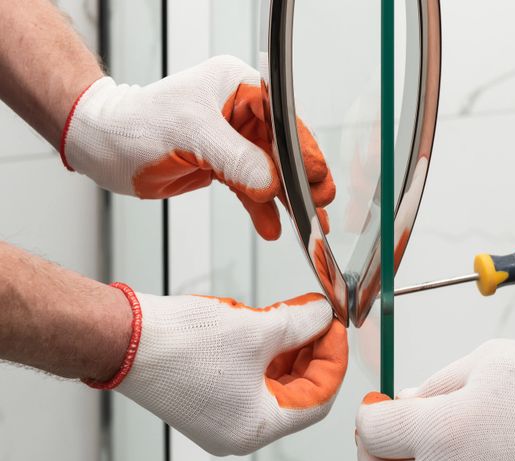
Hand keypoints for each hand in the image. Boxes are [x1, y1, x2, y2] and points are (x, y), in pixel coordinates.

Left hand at [61, 55, 334, 239]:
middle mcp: (241, 112)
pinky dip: (262, 209)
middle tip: (320, 205)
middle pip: (284, 149)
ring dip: (288, 200)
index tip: (316, 177)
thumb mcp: (191, 136)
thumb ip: (237, 159)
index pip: (283, 120)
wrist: (104, 148)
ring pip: (272, 173)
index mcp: (238, 88)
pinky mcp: (224, 166)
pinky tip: (272, 227)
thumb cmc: (136, 125)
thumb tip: (271, 183)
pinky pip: (252, 189)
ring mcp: (234, 141)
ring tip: (308, 225)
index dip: (302, 151)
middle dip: (302, 180)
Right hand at [97, 289, 347, 455]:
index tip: (336, 328)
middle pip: (296, 392)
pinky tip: (271, 325)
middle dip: (311, 351)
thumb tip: (324, 316)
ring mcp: (220, 417)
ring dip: (289, 349)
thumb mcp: (256, 330)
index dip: (332, 360)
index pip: (317, 399)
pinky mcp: (206, 399)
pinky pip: (249, 379)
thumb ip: (300, 324)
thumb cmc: (179, 344)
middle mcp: (239, 431)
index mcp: (256, 428)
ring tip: (296, 314)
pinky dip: (265, 353)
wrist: (120, 338)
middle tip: (320, 317)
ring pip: (273, 383)